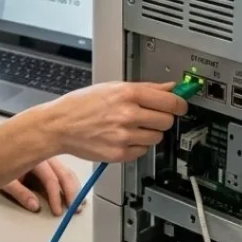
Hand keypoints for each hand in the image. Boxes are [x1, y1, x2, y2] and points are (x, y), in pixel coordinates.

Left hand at [1, 157, 80, 215]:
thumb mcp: (5, 179)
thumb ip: (19, 192)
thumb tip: (34, 206)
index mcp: (34, 158)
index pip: (51, 178)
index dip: (56, 196)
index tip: (58, 211)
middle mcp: (45, 155)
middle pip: (64, 173)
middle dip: (71, 192)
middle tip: (75, 209)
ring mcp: (48, 158)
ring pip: (67, 171)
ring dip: (75, 187)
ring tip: (79, 203)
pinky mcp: (49, 162)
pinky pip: (64, 170)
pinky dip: (72, 182)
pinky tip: (76, 191)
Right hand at [41, 81, 187, 162]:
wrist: (59, 125)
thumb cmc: (82, 105)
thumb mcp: (113, 87)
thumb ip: (145, 88)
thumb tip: (170, 87)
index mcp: (127, 94)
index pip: (170, 101)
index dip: (180, 104)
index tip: (181, 105)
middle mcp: (127, 115)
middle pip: (166, 121)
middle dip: (162, 118)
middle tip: (151, 116)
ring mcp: (124, 136)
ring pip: (156, 138)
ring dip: (149, 133)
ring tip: (132, 127)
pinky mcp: (119, 153)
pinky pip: (142, 151)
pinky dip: (137, 146)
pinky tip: (123, 137)